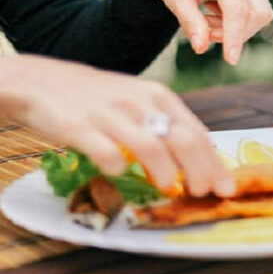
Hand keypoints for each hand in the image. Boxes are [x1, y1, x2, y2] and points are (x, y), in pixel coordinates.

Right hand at [0, 55, 233, 196]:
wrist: (47, 81)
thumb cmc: (104, 99)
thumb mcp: (142, 103)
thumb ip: (168, 128)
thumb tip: (204, 164)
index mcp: (159, 97)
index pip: (197, 133)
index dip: (214, 163)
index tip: (225, 188)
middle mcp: (140, 102)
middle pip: (181, 139)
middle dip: (199, 171)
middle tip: (202, 192)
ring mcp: (110, 113)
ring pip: (150, 145)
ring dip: (166, 171)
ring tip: (169, 188)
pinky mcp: (79, 126)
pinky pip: (105, 150)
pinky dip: (116, 165)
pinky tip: (119, 173)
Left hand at [137, 0, 272, 64]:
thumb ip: (190, 22)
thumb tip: (201, 48)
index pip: (237, 8)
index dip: (235, 35)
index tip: (231, 60)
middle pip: (255, 14)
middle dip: (235, 33)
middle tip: (205, 34)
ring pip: (259, 16)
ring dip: (236, 29)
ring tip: (207, 21)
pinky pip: (256, 14)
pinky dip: (237, 24)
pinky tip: (215, 15)